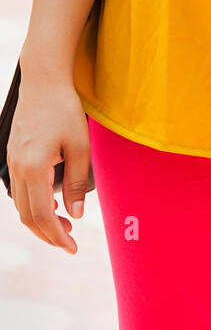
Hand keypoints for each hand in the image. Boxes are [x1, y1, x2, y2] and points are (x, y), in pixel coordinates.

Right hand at [8, 79, 90, 253]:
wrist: (43, 82)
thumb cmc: (64, 109)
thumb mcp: (80, 145)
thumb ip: (78, 182)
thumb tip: (76, 214)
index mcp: (34, 168)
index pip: (42, 215)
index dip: (57, 236)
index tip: (72, 247)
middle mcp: (17, 169)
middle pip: (28, 216)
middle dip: (48, 234)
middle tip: (70, 241)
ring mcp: (12, 163)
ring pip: (21, 206)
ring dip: (40, 220)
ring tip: (65, 225)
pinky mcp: (13, 157)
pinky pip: (20, 191)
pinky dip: (33, 205)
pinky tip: (52, 205)